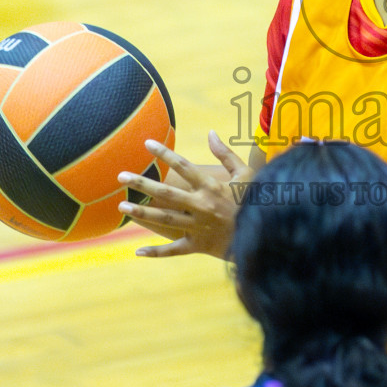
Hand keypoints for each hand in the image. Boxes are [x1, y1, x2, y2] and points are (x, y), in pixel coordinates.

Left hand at [118, 131, 253, 259]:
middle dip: (142, 184)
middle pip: (166, 193)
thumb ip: (226, 154)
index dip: (164, 153)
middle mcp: (201, 205)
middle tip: (120, 177)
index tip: (146, 143)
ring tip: (121, 207)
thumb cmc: (257, 200)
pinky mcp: (199, 245)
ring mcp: (198, 227)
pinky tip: (138, 251)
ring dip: (142, 214)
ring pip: (165, 220)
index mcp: (211, 187)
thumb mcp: (246, 173)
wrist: (266, 235)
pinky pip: (175, 250)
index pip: (184, 166)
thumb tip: (211, 133)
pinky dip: (157, 252)